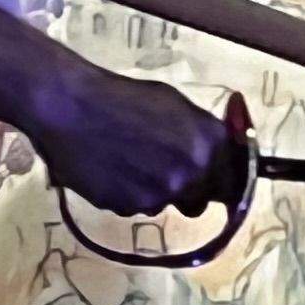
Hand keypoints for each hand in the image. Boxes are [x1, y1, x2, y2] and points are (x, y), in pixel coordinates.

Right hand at [23, 59, 233, 215]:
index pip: (235, 182)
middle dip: (190, 189)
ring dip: (156, 191)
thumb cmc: (124, 96)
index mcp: (208, 145)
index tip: (214, 180)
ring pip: (166, 205)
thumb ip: (203, 133)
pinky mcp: (124, 208)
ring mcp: (156, 195)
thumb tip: (222, 152)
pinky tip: (111, 170)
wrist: (69, 106)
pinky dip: (128, 195)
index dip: (224, 181)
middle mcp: (189, 175)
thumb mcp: (176, 105)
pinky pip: (135, 208)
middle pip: (201, 200)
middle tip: (165, 168)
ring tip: (129, 162)